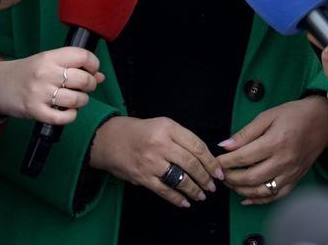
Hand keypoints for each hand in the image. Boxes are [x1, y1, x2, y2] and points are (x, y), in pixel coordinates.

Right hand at [0, 47, 104, 124]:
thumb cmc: (25, 72)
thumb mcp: (47, 62)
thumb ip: (72, 66)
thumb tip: (100, 76)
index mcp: (49, 57)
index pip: (83, 56)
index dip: (93, 64)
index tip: (92, 70)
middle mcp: (46, 73)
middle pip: (83, 80)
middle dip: (90, 85)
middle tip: (85, 87)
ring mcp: (40, 93)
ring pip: (76, 100)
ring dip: (82, 101)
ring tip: (76, 100)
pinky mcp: (34, 111)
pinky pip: (63, 118)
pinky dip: (71, 116)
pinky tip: (67, 111)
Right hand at [89, 116, 222, 208]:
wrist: (108, 139)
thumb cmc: (137, 132)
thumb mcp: (161, 125)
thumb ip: (180, 138)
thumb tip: (203, 158)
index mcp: (168, 127)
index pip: (197, 146)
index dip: (211, 161)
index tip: (218, 171)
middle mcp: (160, 143)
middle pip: (191, 163)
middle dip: (206, 177)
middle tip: (212, 185)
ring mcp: (151, 161)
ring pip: (180, 178)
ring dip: (194, 189)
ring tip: (201, 195)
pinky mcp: (142, 176)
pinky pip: (164, 190)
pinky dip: (177, 198)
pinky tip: (185, 202)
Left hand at [216, 95, 327, 204]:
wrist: (322, 121)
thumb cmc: (294, 115)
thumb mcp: (268, 116)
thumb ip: (246, 133)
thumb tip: (225, 145)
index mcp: (276, 142)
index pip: (244, 157)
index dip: (226, 161)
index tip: (215, 161)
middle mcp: (284, 161)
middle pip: (250, 177)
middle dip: (230, 178)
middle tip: (220, 173)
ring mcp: (291, 173)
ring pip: (262, 190)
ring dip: (242, 190)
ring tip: (230, 183)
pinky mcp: (296, 179)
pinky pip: (276, 196)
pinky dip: (260, 200)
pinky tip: (246, 197)